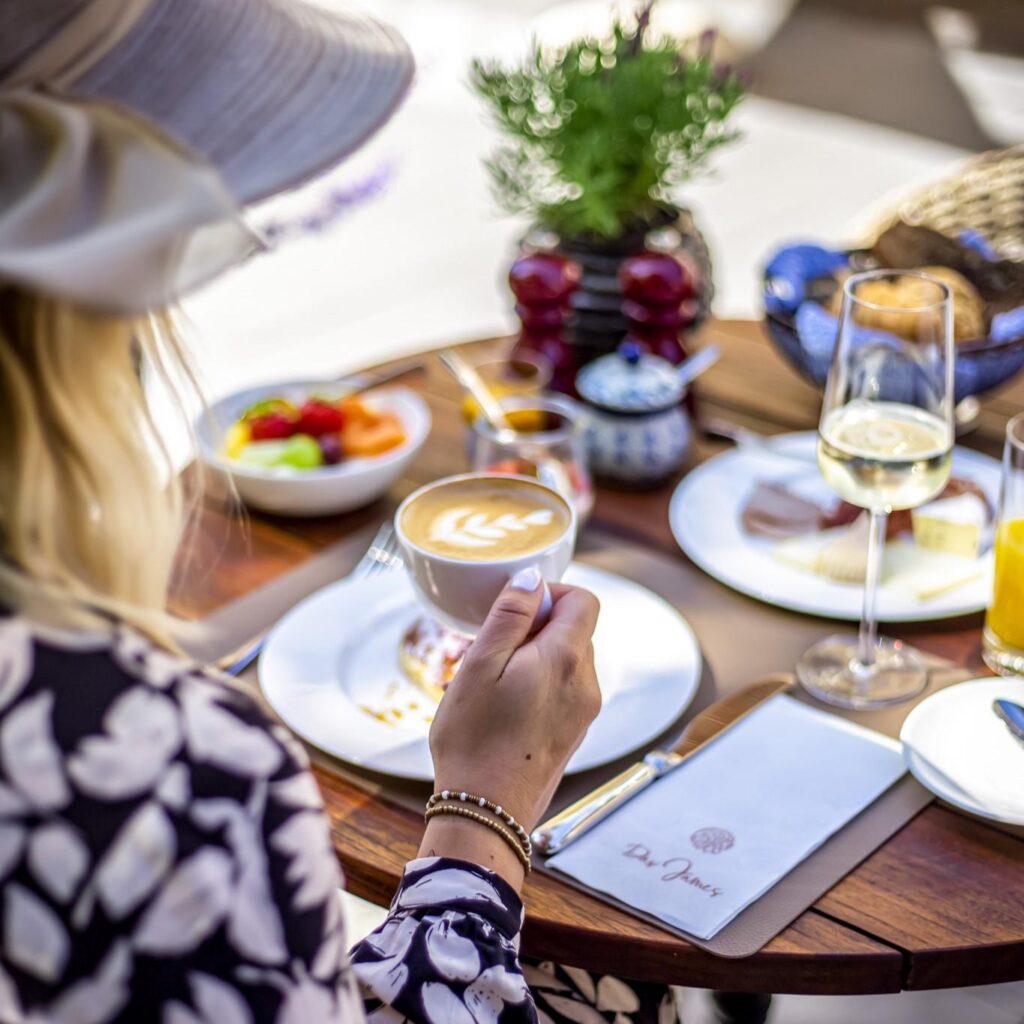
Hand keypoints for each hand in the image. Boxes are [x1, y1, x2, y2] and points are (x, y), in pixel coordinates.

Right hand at [428, 570, 600, 832]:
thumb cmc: (475, 739)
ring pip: (567, 659)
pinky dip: (538, 682)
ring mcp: (584, 710)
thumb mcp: (480, 665)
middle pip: (575, 629)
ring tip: (493, 680)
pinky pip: (563, 688)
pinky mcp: (574, 732)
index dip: (551, 592)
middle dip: (536, 627)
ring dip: (534, 656)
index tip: (515, 608)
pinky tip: (504, 705)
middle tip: (493, 646)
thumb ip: (510, 616)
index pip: (584, 600)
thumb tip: (533, 578)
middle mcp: (586, 683)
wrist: (486, 812)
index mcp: (567, 659)